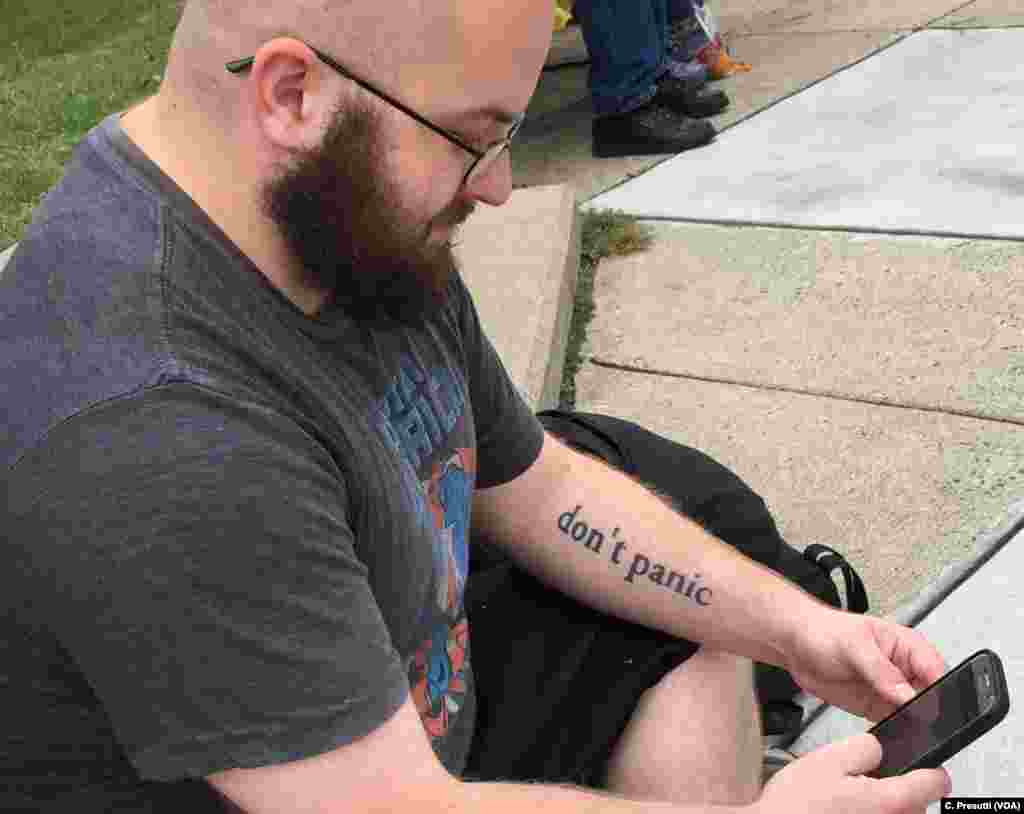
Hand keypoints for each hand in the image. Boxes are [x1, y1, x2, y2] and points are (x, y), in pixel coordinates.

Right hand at [754, 733, 950, 813]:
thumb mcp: (827, 758)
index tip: (917, 766)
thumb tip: (880, 747)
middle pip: (916, 803)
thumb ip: (864, 746)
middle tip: (853, 787)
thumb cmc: (797, 808)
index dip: (927, 768)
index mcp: (893, 801)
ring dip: (878, 810)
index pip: (938, 782)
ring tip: (841, 806)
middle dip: (891, 790)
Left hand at [782, 606, 946, 721]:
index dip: (939, 691)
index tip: (930, 708)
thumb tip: (907, 694)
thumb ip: (881, 670)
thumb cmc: (824, 631)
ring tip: (901, 729)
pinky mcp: (876, 707)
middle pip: (931, 697)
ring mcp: (891, 691)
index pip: (936, 671)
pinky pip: (895, 723)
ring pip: (915, 714)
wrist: (795, 644)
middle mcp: (904, 670)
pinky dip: (895, 731)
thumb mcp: (854, 645)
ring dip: (912, 724)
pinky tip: (889, 734)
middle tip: (916, 722)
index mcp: (907, 646)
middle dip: (928, 712)